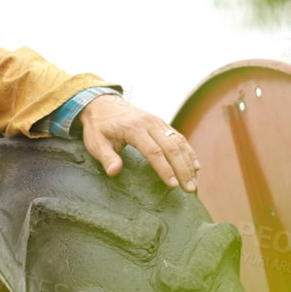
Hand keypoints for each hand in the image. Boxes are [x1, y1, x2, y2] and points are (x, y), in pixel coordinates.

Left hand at [77, 95, 199, 191]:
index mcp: (133, 128)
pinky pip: (178, 137)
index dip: (164, 169)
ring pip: (179, 142)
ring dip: (188, 162)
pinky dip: (189, 151)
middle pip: (171, 147)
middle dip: (182, 169)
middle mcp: (149, 123)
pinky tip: (195, 166)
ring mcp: (157, 122)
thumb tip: (114, 172)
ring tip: (194, 182)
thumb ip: (106, 157)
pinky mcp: (161, 123)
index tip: (173, 185)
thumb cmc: (99, 126)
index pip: (153, 151)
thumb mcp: (95, 142)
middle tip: (189, 189)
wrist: (102, 103)